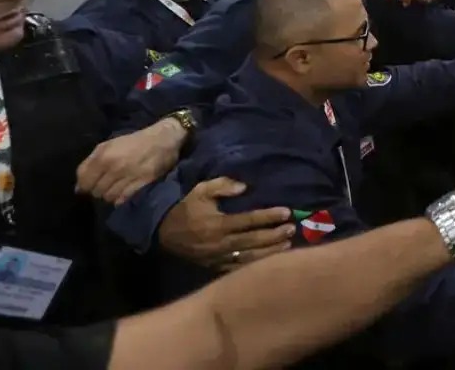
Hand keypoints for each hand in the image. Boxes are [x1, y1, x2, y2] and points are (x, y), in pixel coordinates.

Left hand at [76, 120, 185, 203]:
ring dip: (109, 194)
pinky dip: (120, 198)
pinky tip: (124, 190)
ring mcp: (128, 177)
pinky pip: (122, 199)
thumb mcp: (108, 145)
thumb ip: (90, 164)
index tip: (90, 183)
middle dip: (97, 189)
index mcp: (104, 156)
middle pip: (95, 191)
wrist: (162, 139)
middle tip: (106, 183)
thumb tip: (78, 188)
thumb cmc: (133, 141)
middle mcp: (114, 168)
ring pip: (108, 197)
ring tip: (116, 186)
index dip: (84, 185)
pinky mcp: (141, 184)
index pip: (83, 182)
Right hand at [158, 177, 294, 270]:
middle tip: (291, 229)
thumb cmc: (186, 208)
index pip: (249, 220)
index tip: (286, 212)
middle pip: (253, 240)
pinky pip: (238, 269)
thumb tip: (245, 187)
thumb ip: (222, 185)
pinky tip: (269, 262)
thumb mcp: (200, 190)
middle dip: (274, 235)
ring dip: (270, 252)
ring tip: (287, 245)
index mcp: (217, 224)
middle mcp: (220, 243)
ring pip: (249, 258)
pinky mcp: (215, 267)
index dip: (269, 216)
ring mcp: (218, 258)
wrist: (163, 233)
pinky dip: (255, 266)